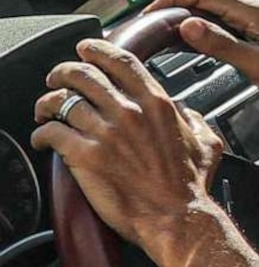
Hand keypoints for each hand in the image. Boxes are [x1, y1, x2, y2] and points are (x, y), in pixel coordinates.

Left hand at [31, 38, 228, 259]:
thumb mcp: (207, 141)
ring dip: (48, 103)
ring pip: (62, 101)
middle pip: (84, 75)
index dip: (97, 50)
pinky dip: (42, 133)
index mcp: (158, 104)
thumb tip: (185, 111)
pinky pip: (52, 133)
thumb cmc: (190, 185)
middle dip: (64, 72)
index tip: (86, 49)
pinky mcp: (86, 156)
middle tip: (57, 78)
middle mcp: (130, 112)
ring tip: (44, 110)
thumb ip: (194, 119)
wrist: (176, 217)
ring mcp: (106, 133)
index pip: (121, 62)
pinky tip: (44, 139)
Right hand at [150, 0, 258, 111]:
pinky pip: (233, 22)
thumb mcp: (256, 64)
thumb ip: (220, 44)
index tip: (151, 9)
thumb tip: (187, 26)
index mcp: (257, 13)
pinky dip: (212, 27)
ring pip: (222, 10)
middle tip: (154, 18)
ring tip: (169, 29)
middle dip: (180, 4)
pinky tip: (201, 40)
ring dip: (195, 15)